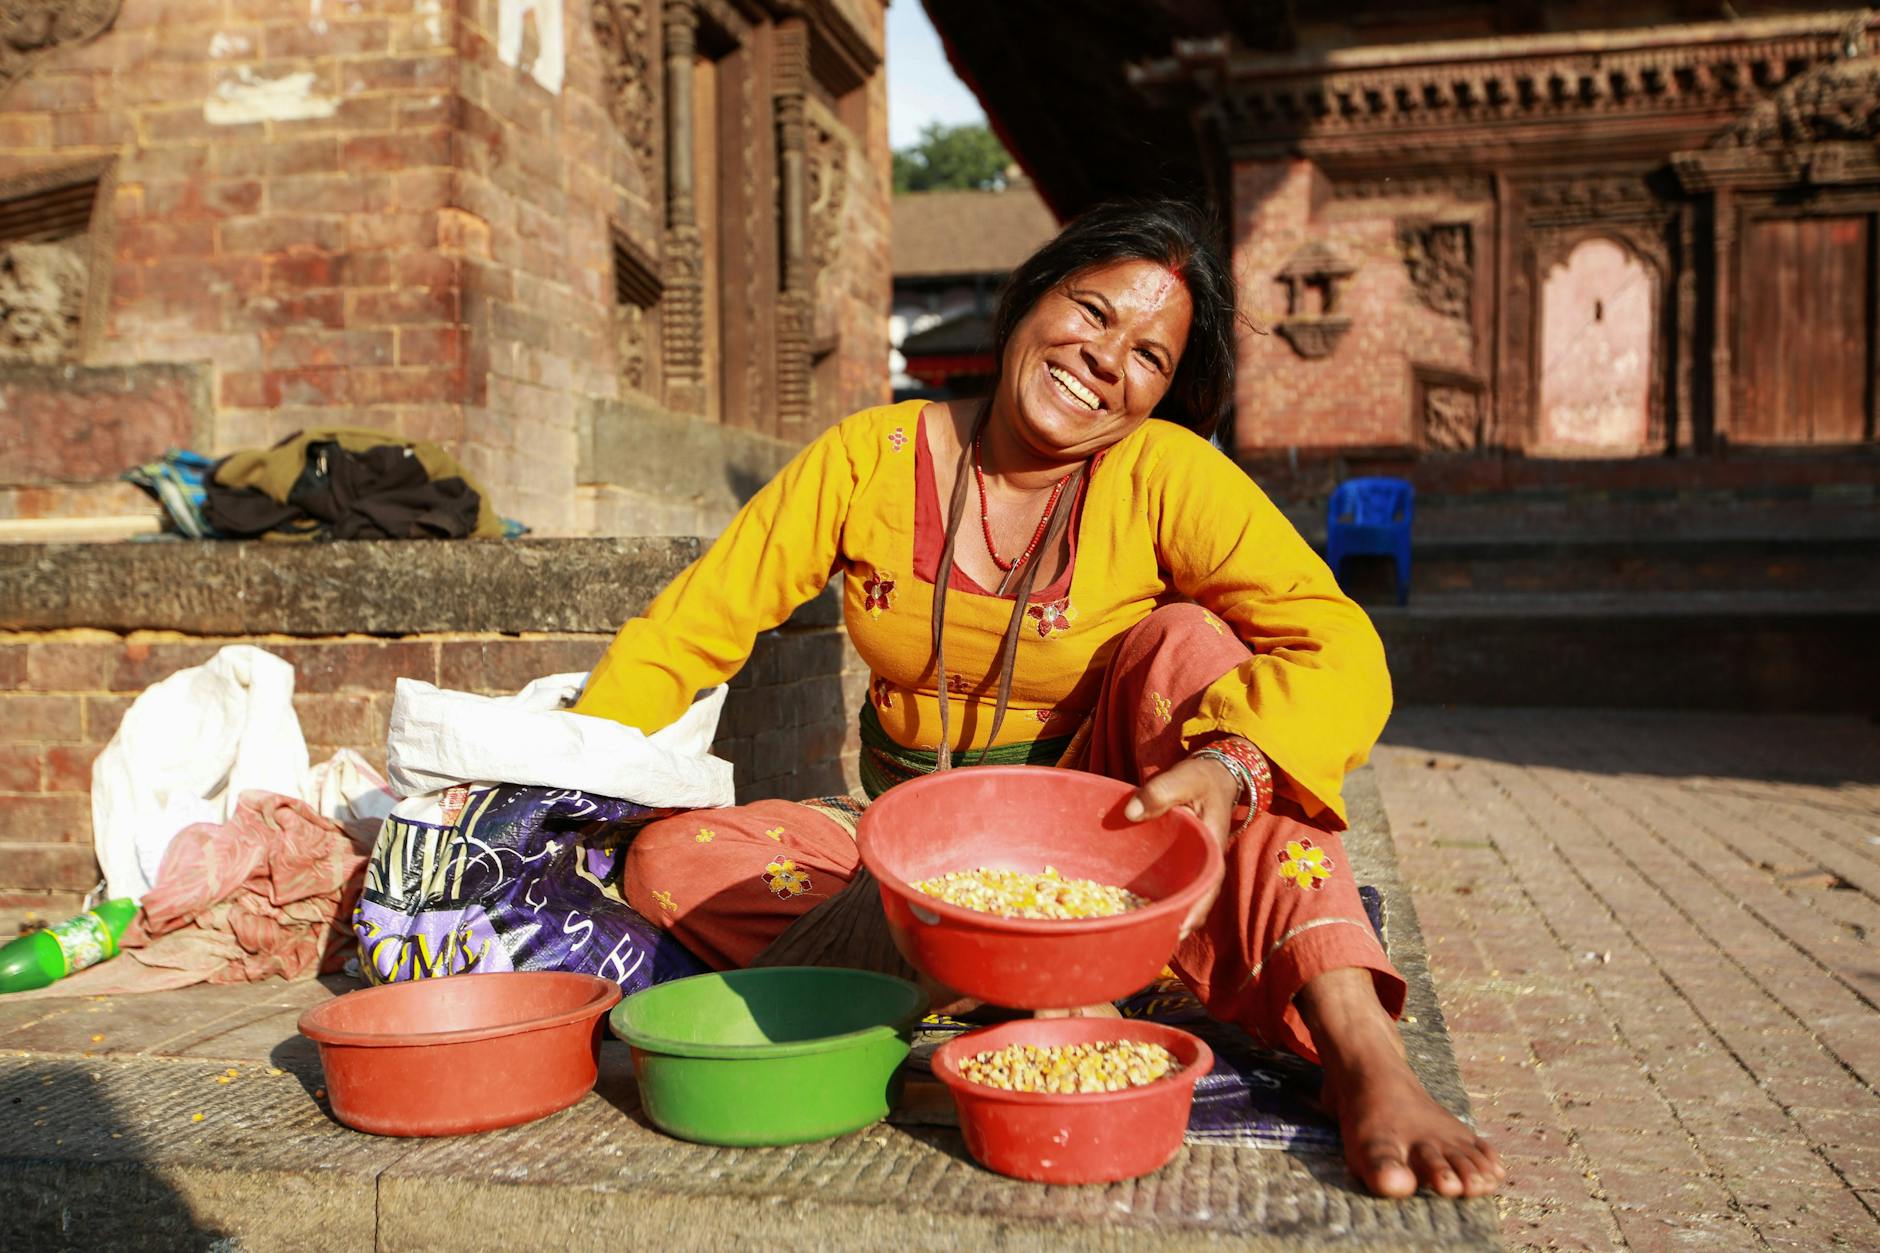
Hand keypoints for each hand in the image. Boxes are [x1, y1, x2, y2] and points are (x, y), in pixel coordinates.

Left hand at [1122, 753, 1238, 938]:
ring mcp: (1191, 868)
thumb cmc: (1200, 778)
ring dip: (1163, 916)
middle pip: (1192, 905)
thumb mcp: (1183, 778)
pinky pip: (1168, 888)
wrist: (1211, 776)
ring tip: (1135, 936)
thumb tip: (1129, 813)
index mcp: (1212, 851)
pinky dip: (1154, 900)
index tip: (1175, 931)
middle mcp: (1203, 867)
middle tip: (1145, 942)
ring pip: (1180, 901)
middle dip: (1172, 924)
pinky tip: (1131, 910)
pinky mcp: (1179, 865)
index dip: (1192, 913)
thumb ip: (1160, 792)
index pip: (1206, 890)